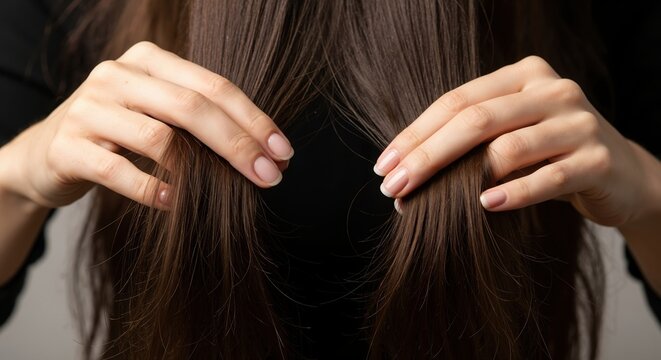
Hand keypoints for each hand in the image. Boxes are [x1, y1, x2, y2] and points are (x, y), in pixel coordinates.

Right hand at [0, 41, 292, 209]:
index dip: (253, 119)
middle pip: (191, 108)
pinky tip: (175, 203)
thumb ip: (204, 124)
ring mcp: (88, 109)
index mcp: (148, 60)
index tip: (283, 152)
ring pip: (158, 138)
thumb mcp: (159, 114)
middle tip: (270, 176)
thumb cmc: (121, 135)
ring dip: (201, 172)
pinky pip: (119, 171)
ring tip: (229, 192)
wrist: (47, 154)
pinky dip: (153, 190)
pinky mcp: (68, 148)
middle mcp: (116, 76)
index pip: (213, 86)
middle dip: (238, 144)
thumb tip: (270, 155)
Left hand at [374, 55, 655, 227]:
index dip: (415, 134)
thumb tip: (401, 174)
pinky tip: (485, 206)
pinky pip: (548, 177)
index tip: (383, 167)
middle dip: (426, 156)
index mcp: (523, 75)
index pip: (457, 101)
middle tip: (393, 187)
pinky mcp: (598, 159)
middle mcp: (552, 90)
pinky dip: (514, 193)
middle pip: (476, 120)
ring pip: (510, 147)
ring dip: (462, 180)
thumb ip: (467, 142)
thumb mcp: (509, 135)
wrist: (620, 175)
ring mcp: (579, 122)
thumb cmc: (548, 155)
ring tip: (428, 204)